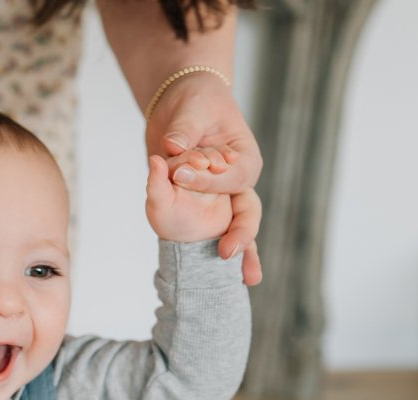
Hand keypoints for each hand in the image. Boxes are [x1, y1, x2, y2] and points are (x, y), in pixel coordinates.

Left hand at [145, 73, 263, 284]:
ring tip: (247, 279)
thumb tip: (170, 150)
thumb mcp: (191, 109)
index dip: (209, 180)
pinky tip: (237, 278)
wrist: (183, 103)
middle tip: (225, 253)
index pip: (234, 177)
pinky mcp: (206, 204)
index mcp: (245, 157)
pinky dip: (226, 252)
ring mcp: (224, 196)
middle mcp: (238, 181)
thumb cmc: (195, 101)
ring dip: (241, 252)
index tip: (182, 176)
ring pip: (238, 227)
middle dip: (239, 233)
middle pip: (245, 211)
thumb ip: (184, 131)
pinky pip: (217, 231)